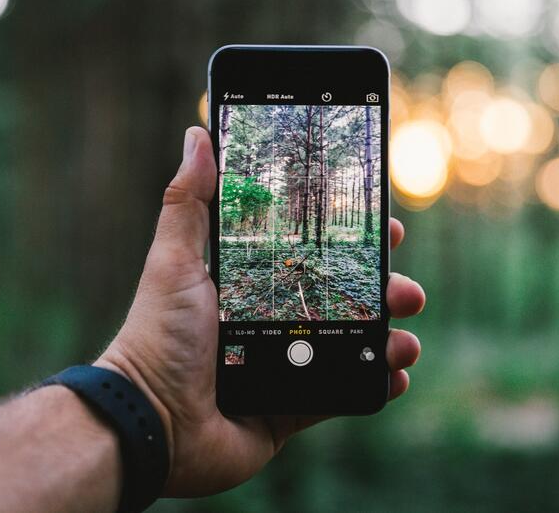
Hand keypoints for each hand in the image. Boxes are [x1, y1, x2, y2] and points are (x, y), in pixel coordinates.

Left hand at [96, 126, 425, 496]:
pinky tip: (396, 375)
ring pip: (353, 343)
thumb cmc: (158, 336)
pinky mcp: (292, 408)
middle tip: (406, 289)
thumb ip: (189, 201)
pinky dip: (376, 384)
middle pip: (344, 296)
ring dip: (390, 337)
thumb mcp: (175, 260)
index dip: (353, 242)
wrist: (151, 422)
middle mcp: (274, 320)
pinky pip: (345, 393)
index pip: (314, 252)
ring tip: (405, 338)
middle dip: (384, 288)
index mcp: (253, 284)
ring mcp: (287, 365)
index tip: (387, 229)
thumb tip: (199, 135)